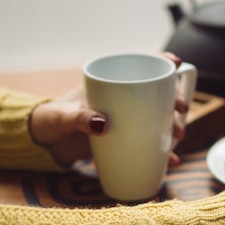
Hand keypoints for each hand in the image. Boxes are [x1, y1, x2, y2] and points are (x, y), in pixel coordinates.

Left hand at [29, 52, 187, 167]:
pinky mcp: (126, 142)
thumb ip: (79, 118)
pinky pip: (149, 146)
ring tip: (178, 137)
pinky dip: (162, 154)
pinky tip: (171, 161)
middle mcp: (124, 101)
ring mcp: (127, 122)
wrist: (43, 145)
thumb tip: (104, 124)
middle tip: (181, 111)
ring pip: (159, 121)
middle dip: (175, 101)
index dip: (160, 62)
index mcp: (110, 84)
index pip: (139, 67)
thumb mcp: (62, 117)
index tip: (175, 63)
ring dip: (173, 127)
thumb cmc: (51, 120)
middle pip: (158, 96)